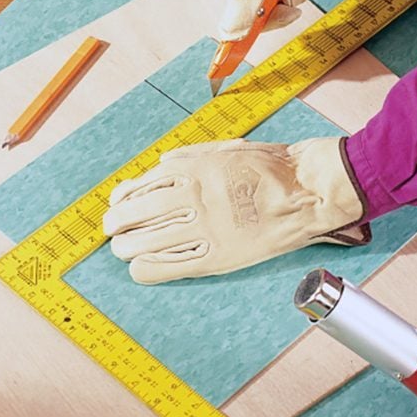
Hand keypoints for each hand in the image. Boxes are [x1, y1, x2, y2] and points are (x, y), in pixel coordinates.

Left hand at [102, 138, 369, 283]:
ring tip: (122, 248)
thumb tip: (158, 168)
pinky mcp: (217, 256)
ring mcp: (204, 229)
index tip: (117, 203)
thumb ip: (188, 157)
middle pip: (135, 215)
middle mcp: (192, 197)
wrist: (304, 190)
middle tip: (112, 229)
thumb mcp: (222, 149)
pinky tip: (139, 267)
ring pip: (146, 242)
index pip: (139, 187)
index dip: (122, 198)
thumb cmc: (268, 166)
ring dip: (127, 247)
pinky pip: (171, 266)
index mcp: (191, 169)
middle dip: (117, 224)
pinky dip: (148, 267)